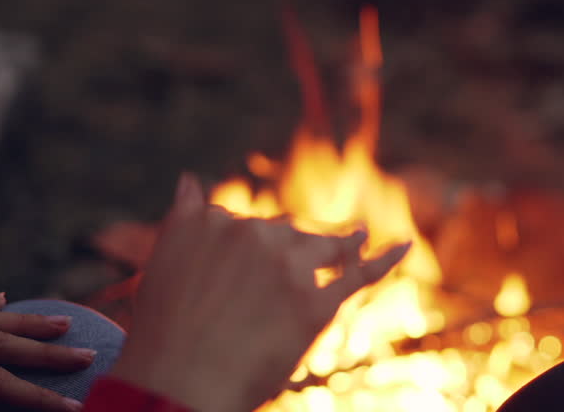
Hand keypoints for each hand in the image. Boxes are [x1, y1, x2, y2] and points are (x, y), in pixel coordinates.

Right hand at [109, 174, 409, 411]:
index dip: (259, 247)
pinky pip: (360, 274)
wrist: (175, 386)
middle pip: (292, 232)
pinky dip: (387, 259)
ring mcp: (288, 268)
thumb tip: (189, 177)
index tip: (254, 269)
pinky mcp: (315, 306)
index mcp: (215, 222)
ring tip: (355, 239)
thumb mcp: (161, 263)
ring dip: (342, 244)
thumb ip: (185, 216)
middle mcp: (255, 235)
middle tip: (285, 280)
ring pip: (327, 246)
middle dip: (296, 250)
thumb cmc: (162, 335)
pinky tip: (403, 246)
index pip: (253, 224)